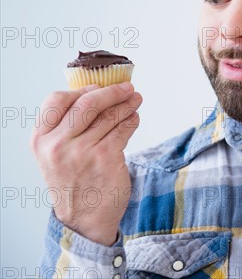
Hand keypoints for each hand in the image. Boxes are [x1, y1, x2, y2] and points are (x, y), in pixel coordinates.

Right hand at [29, 82, 141, 245]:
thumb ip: (66, 127)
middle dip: (111, 92)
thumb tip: (95, 94)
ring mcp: (82, 151)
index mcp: (41, 139)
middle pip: (88, 102)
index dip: (81, 90)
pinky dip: (131, 120)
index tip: (97, 87)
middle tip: (127, 88)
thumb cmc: (72, 182)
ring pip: (109, 115)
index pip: (56, 100)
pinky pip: (123, 129)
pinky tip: (134, 117)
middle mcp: (58, 144)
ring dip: (127, 104)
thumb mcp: (55, 155)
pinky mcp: (106, 158)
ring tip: (135, 99)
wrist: (83, 219)